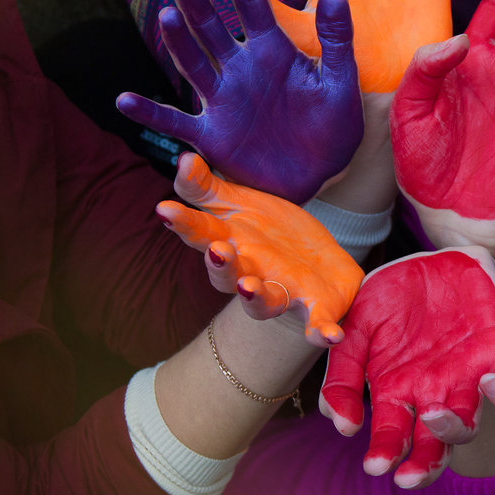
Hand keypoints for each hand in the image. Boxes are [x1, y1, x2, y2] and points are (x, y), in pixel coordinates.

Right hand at [117, 0, 362, 203]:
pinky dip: (151, 114)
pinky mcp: (212, 136)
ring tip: (168, 15)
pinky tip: (124, 100)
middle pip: (209, 24)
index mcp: (272, 50)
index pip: (253, 2)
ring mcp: (222, 99)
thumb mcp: (340, 79)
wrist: (324, 172)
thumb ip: (336, 37)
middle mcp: (239, 67)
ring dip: (178, 41)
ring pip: (192, 63)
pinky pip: (175, 122)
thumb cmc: (333, 123)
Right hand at [157, 153, 363, 345]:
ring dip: (255, 297)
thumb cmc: (270, 235)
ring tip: (248, 286)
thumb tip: (184, 158)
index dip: (184, 223)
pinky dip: (321, 330)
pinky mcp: (314, 309)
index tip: (165, 208)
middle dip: (220, 265)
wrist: (319, 266)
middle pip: (227, 275)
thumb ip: (207, 187)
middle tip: (217, 249)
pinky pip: (316, 324)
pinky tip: (330, 336)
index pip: (202, 233)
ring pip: (263, 303)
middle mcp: (251, 274)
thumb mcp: (239, 204)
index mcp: (232, 244)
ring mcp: (282, 293)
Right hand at [319, 247, 494, 488]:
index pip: (394, 439)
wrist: (435, 253)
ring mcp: (467, 377)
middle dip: (422, 467)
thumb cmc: (393, 293)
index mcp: (397, 391)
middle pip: (434, 446)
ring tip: (434, 414)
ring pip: (469, 426)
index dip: (387, 455)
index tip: (376, 462)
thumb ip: (341, 372)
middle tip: (407, 476)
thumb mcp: (356, 325)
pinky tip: (487, 382)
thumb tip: (340, 424)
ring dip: (452, 430)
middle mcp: (433, 392)